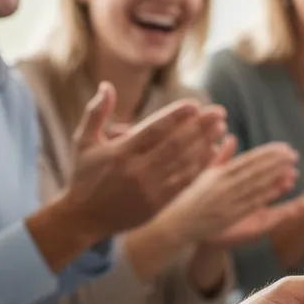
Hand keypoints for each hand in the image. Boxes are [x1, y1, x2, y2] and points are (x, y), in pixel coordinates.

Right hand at [59, 83, 225, 238]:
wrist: (84, 218)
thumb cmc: (84, 175)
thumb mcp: (83, 142)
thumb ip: (95, 113)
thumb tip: (107, 85)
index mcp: (120, 153)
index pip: (154, 130)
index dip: (176, 116)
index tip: (194, 105)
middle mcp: (137, 170)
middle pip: (175, 144)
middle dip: (200, 126)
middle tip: (219, 112)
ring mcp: (150, 189)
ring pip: (184, 163)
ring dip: (205, 143)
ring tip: (221, 127)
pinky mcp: (159, 203)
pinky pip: (185, 182)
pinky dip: (201, 166)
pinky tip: (215, 152)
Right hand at [159, 137, 298, 246]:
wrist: (177, 224)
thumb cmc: (191, 198)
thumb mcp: (204, 175)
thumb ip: (221, 157)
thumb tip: (232, 137)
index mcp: (218, 173)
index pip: (248, 159)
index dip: (267, 153)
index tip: (283, 147)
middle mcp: (223, 185)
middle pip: (255, 170)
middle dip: (276, 162)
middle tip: (293, 154)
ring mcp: (227, 200)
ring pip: (256, 185)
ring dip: (275, 176)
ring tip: (292, 168)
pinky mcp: (230, 215)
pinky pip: (252, 203)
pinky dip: (267, 194)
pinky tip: (281, 188)